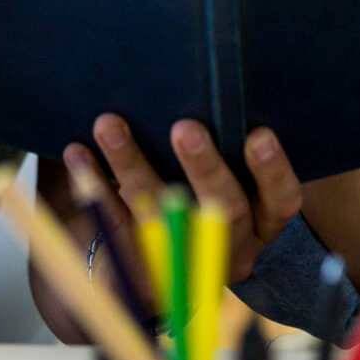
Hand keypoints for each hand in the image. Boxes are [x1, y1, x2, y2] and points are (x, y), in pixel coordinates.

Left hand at [68, 115, 305, 290]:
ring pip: (161, 217)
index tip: (258, 135)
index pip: (281, 200)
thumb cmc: (202, 196)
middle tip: (184, 128)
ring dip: (133, 166)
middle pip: (226, 211)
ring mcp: (187, 263)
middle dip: (204, 167)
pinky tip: (78, 154)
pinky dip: (94, 188)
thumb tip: (197, 87)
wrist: (163, 272)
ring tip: (109, 125)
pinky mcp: (142, 272)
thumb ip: (224, 148)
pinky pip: (116, 228)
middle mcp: (233, 247)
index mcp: (263, 222)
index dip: (272, 171)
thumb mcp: (227, 180)